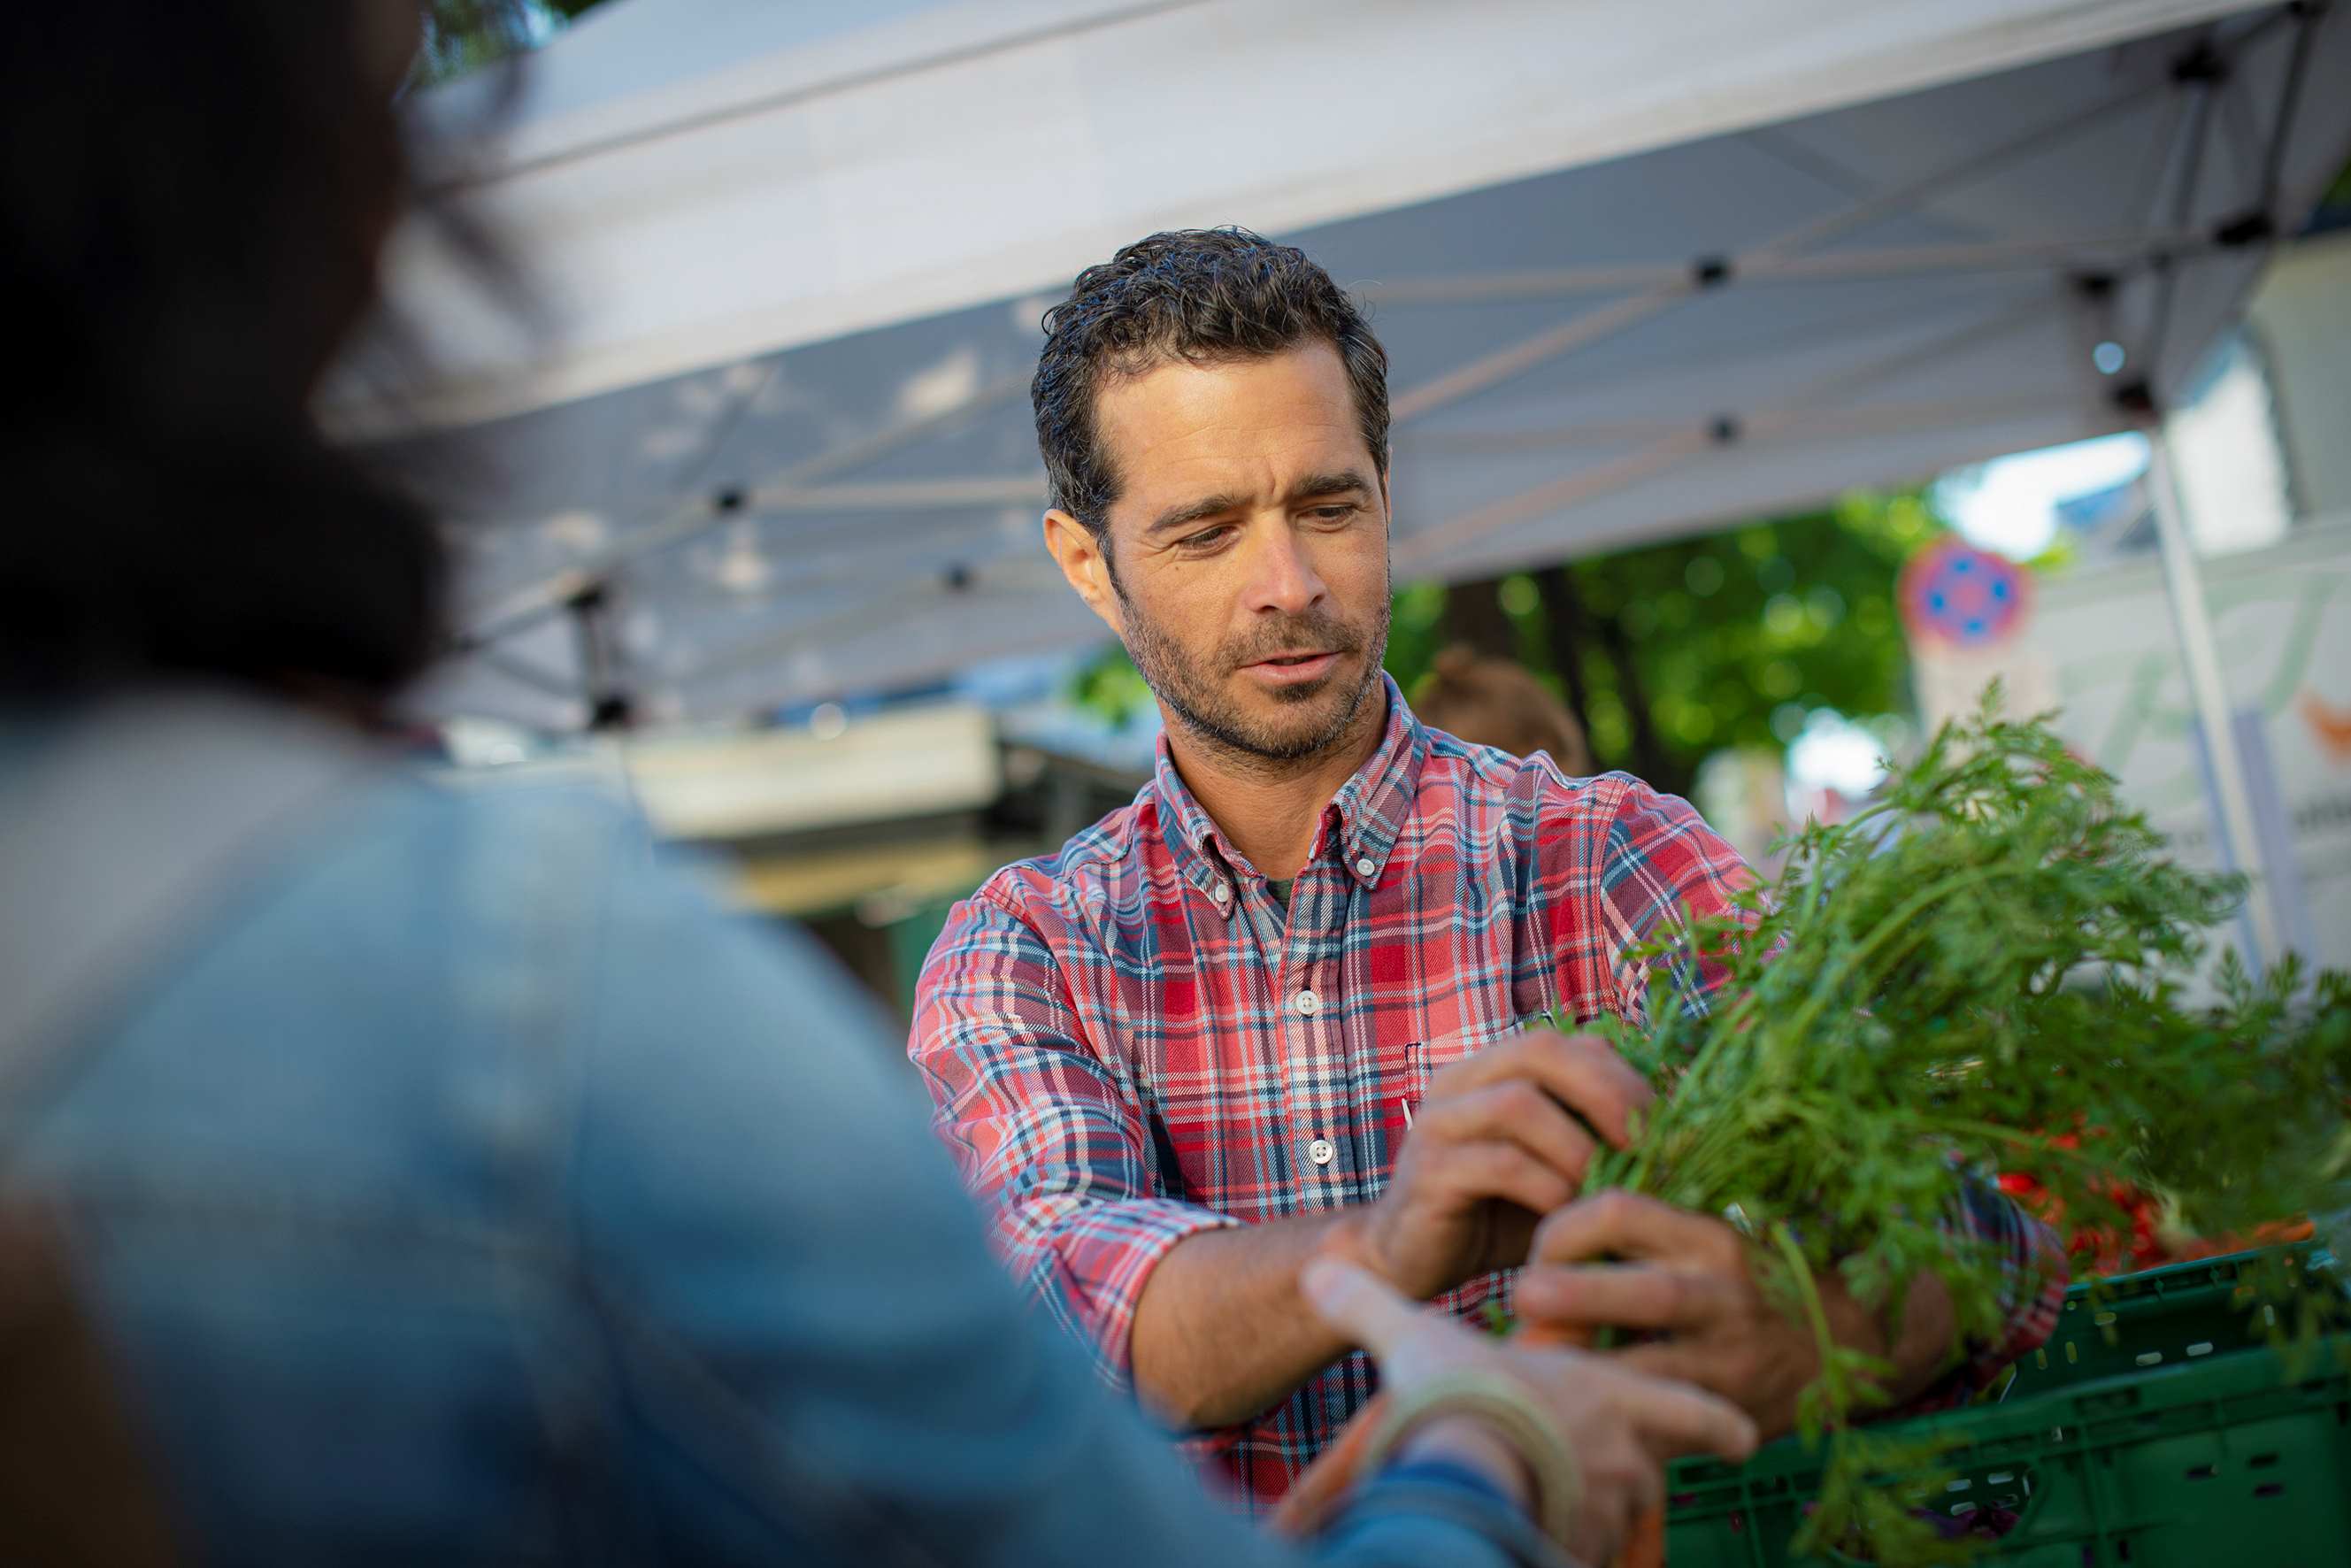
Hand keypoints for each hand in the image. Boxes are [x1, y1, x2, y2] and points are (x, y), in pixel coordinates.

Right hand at [1304, 1256, 1756, 1563]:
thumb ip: (1374, 1305)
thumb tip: (1319, 1271)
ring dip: (1595, 1516)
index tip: (1745, 1437)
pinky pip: (1587, 1556)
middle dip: (1638, 1475)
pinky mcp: (1589, 1549)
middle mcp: (1629, 1452)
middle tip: (1622, 1479)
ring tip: (1556, 1513)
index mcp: (1612, 1392)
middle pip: (1658, 1471)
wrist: (1472, 1459)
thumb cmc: (1462, 1390)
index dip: (1720, 1423)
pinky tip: (1538, 1545)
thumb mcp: (1419, 1337)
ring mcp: (1614, 1507)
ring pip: (1622, 1518)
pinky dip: (1570, 1552)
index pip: (1695, 1407)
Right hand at [1341, 1029, 1652, 1299]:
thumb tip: (1686, 1134)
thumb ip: (1594, 1140)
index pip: (1566, 1043)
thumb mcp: (1555, 1171)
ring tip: (1606, 1188)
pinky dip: (1547, 1187)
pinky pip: (1499, 1164)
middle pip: (1539, 1050)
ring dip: (1577, 1146)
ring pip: (1518, 1103)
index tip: (1666, 1126)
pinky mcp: (1428, 1173)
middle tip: (1645, 1143)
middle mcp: (1460, 1083)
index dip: (1621, 1075)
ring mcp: (1438, 1124)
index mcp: (1492, 1071)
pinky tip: (1568, 1217)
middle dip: (1604, 1092)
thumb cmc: (1497, 1217)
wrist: (1412, 1266)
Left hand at [1516, 1192, 1954, 1436]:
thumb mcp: (1712, 1229)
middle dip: (1562, 1292)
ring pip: (1640, 1362)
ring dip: (1574, 1361)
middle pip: (1630, 1287)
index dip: (1563, 1226)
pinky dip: (1608, 1409)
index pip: (1619, 1212)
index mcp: (1709, 1233)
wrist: (1850, 1340)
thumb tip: (1554, 1180)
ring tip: (1526, 1356)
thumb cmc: (1753, 1274)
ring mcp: (1725, 1356)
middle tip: (1518, 1294)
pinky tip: (1570, 1406)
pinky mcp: (1725, 1409)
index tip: (1538, 1245)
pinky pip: (1656, 1413)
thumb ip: (1649, 1216)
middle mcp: (1721, 1291)